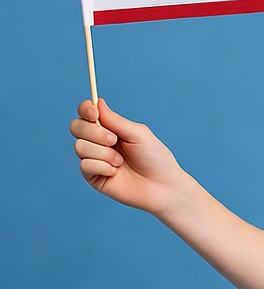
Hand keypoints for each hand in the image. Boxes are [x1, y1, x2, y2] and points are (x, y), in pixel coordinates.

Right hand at [70, 99, 185, 214]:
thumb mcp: (138, 134)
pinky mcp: (92, 176)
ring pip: (80, 146)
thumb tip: (97, 102)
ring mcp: (93, 158)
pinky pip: (85, 165)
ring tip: (121, 161)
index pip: (87, 112)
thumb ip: (116, 121)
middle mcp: (98, 141)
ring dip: (103, 153)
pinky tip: (115, 172)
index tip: (93, 113)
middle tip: (114, 140)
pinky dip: (103, 166)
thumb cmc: (154, 157)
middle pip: (76, 127)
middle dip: (94, 132)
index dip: (85, 109)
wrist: (161, 185)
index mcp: (110, 127)